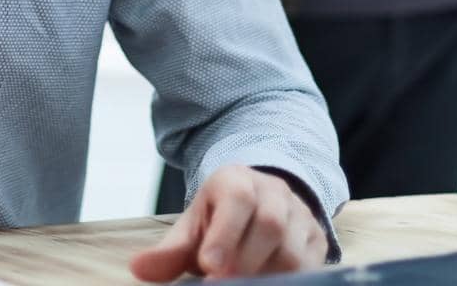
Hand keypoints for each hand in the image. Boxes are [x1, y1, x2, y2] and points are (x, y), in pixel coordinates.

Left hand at [130, 166, 327, 281]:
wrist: (257, 204)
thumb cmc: (219, 219)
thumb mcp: (192, 228)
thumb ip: (169, 251)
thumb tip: (139, 268)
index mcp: (237, 180)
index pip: (237, 199)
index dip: (225, 234)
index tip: (209, 266)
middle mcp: (274, 192)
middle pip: (271, 224)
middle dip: (246, 261)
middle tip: (222, 284)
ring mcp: (300, 215)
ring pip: (294, 250)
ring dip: (268, 275)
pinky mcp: (317, 240)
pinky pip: (312, 266)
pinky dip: (291, 281)